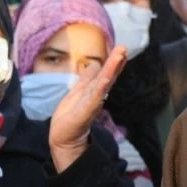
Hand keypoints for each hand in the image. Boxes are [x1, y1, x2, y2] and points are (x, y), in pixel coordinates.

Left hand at [49, 46, 126, 172]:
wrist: (62, 138)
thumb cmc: (69, 117)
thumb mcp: (77, 92)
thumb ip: (86, 79)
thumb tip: (93, 64)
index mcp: (93, 90)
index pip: (105, 74)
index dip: (113, 62)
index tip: (121, 49)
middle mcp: (96, 95)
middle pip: (108, 76)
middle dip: (116, 63)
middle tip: (124, 48)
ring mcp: (92, 102)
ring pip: (104, 83)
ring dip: (112, 69)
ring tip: (120, 54)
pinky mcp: (87, 110)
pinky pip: (96, 95)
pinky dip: (102, 85)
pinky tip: (107, 75)